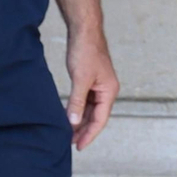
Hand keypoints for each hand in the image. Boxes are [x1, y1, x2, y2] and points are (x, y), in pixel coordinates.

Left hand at [63, 23, 117, 149]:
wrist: (84, 31)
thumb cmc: (86, 51)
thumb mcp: (80, 79)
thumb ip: (77, 101)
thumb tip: (73, 122)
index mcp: (109, 91)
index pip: (100, 119)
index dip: (89, 134)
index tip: (78, 146)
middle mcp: (107, 90)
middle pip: (96, 116)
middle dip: (83, 130)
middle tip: (70, 143)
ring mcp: (99, 86)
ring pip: (90, 109)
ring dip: (79, 121)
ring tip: (68, 134)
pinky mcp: (90, 81)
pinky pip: (85, 101)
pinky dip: (77, 109)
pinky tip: (68, 116)